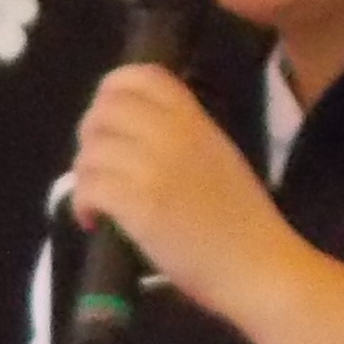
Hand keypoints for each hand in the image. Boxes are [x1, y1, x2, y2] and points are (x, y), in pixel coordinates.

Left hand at [69, 69, 343, 343]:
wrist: (260, 268)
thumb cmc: (242, 224)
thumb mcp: (219, 158)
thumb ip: (182, 138)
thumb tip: (133, 134)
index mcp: (195, 120)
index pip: (143, 75)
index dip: (111, 90)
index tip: (108, 120)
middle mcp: (173, 135)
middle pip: (104, 110)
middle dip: (90, 137)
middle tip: (98, 167)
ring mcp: (155, 167)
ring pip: (90, 151)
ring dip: (84, 176)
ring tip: (97, 200)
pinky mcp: (140, 204)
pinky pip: (89, 186)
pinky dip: (83, 204)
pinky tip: (95, 221)